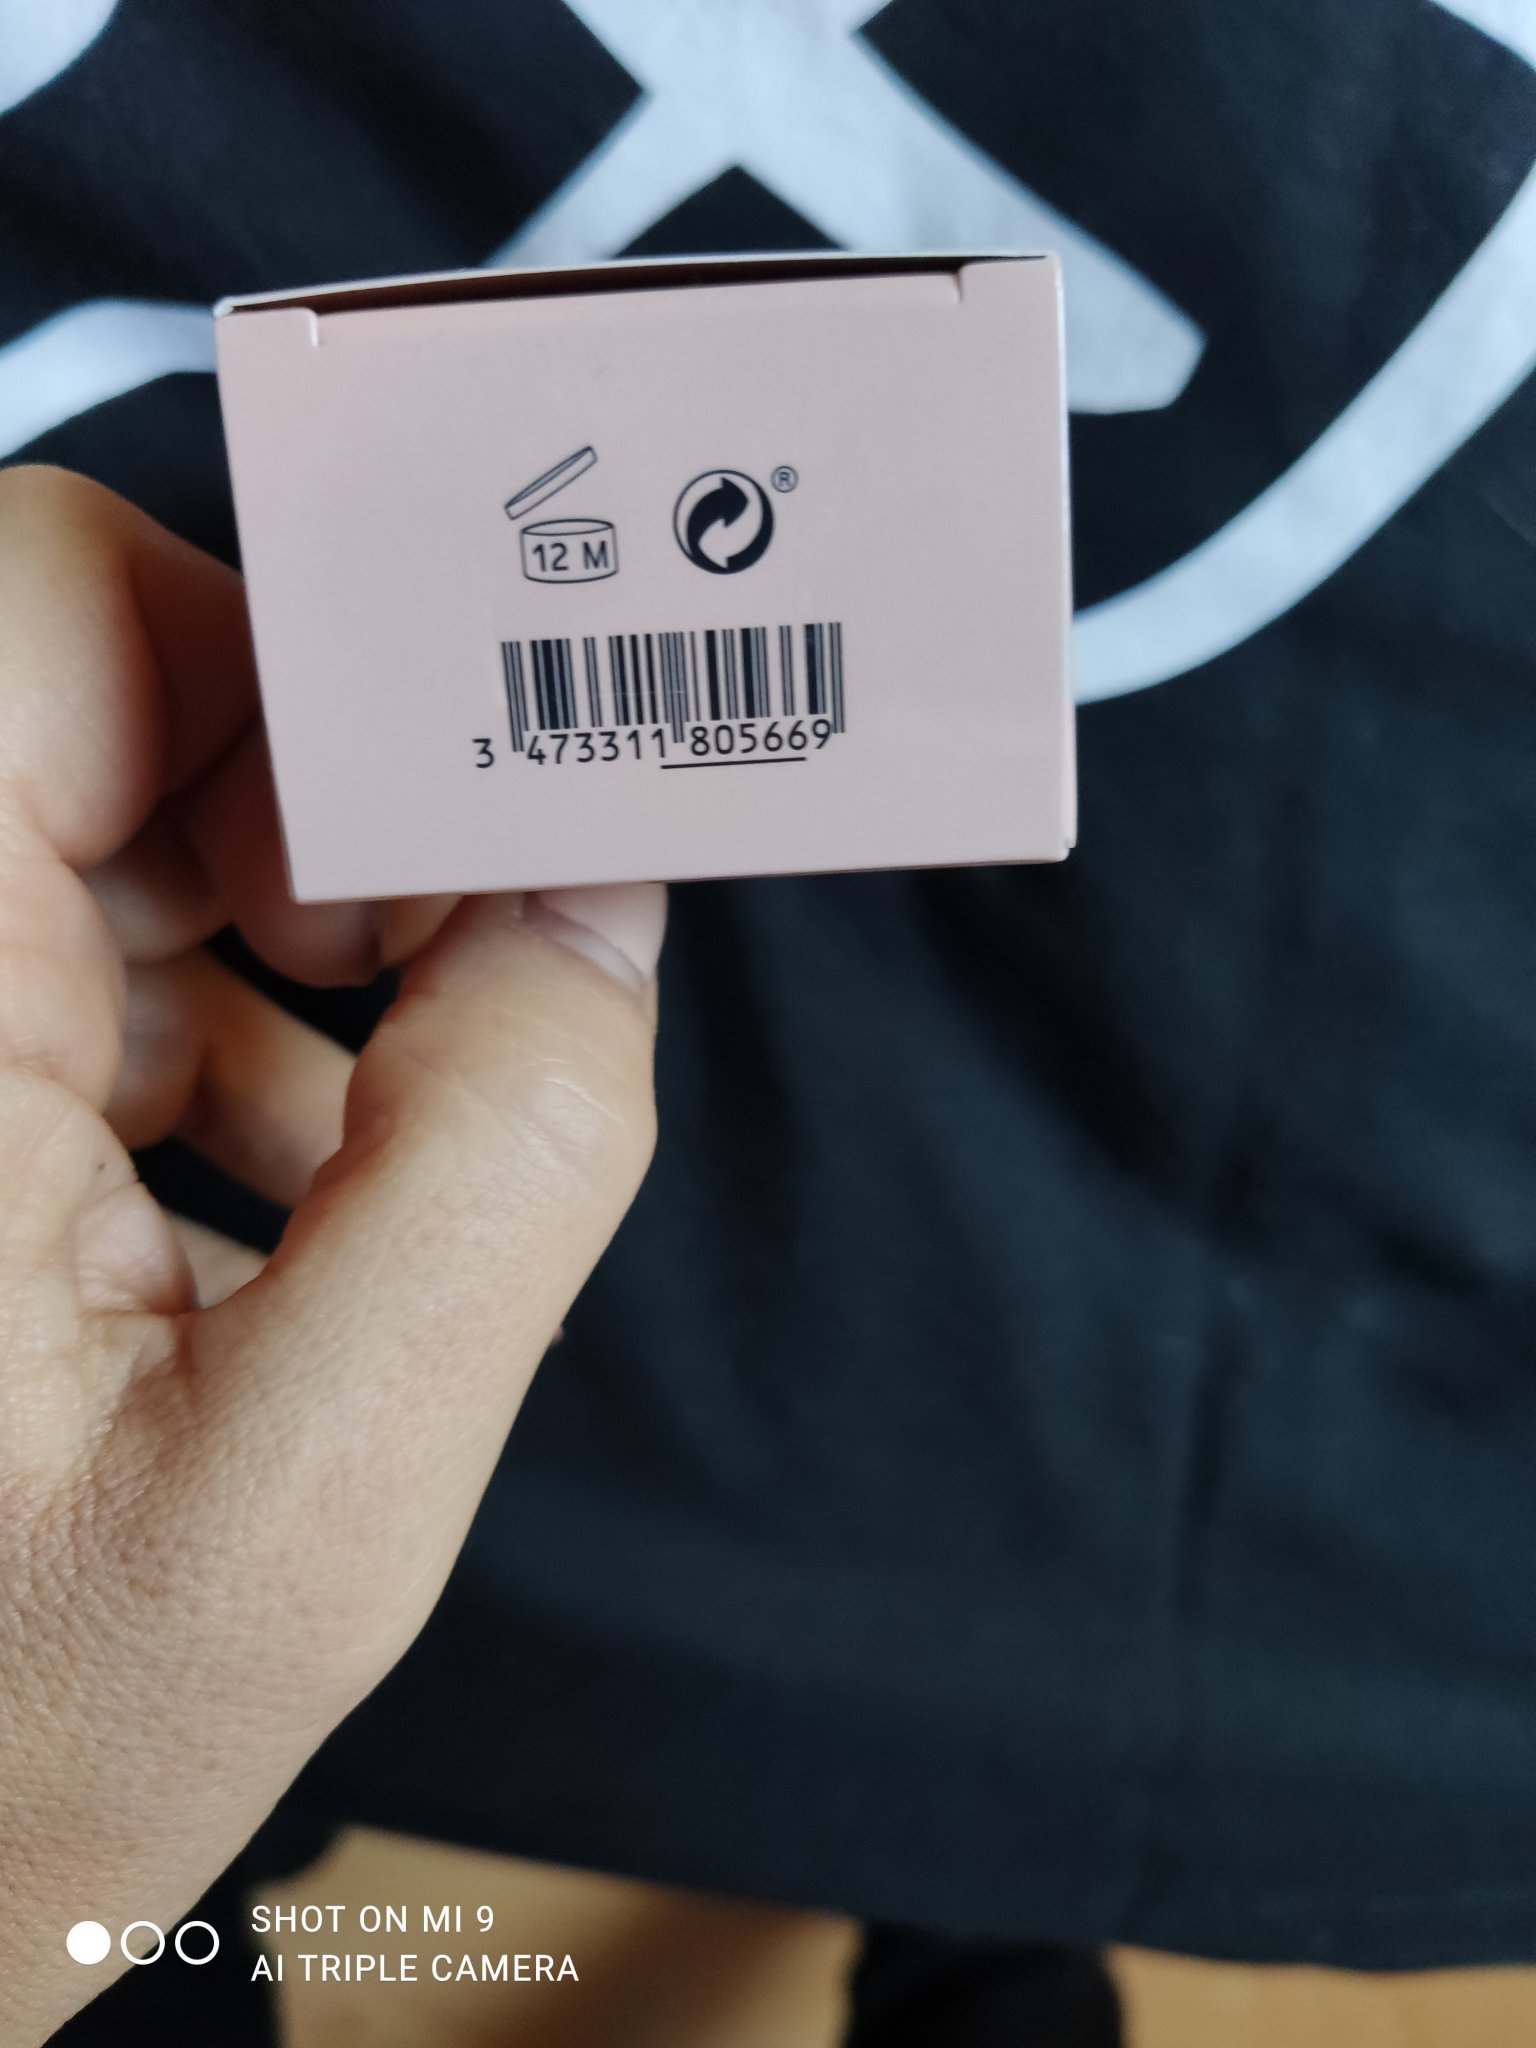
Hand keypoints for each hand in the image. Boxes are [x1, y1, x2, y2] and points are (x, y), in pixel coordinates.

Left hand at [0, 467, 663, 2043]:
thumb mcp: (307, 1499)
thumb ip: (499, 1168)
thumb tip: (605, 898)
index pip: (69, 605)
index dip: (303, 660)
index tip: (485, 816)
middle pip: (118, 701)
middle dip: (329, 822)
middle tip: (462, 979)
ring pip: (123, 832)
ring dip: (298, 947)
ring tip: (384, 1136)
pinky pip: (87, 959)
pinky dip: (225, 1030)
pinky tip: (291, 1190)